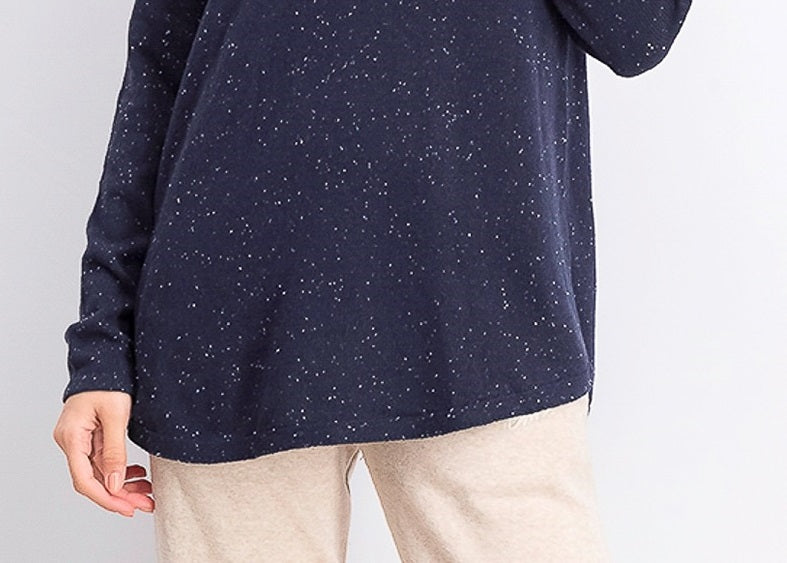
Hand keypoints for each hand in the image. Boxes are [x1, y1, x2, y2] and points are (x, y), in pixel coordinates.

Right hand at [53, 390, 154, 516]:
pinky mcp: (90, 438)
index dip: (107, 498)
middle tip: (146, 503)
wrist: (105, 361)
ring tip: (147, 491)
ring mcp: (80, 441)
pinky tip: (138, 475)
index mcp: (72, 438)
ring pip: (101, 473)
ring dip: (124, 485)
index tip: (128, 509)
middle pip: (94, 480)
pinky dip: (121, 470)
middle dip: (121, 495)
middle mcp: (72, 442)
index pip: (85, 480)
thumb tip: (115, 485)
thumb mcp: (116, 416)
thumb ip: (115, 451)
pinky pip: (104, 461)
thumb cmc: (109, 381)